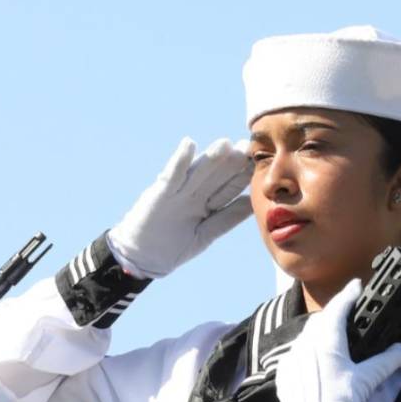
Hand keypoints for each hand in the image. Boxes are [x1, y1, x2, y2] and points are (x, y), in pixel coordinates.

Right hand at [107, 138, 249, 277]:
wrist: (141, 258)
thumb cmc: (172, 247)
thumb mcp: (204, 235)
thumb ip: (226, 219)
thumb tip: (251, 204)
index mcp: (206, 204)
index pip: (228, 188)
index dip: (243, 177)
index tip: (260, 165)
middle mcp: (193, 194)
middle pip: (217, 176)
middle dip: (232, 163)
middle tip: (248, 147)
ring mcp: (177, 192)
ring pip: (198, 172)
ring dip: (212, 157)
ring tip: (226, 143)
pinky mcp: (159, 193)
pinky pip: (171, 175)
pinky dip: (180, 160)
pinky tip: (189, 145)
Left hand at [273, 279, 400, 401]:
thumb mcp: (366, 381)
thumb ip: (385, 362)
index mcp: (326, 343)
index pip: (338, 310)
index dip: (348, 295)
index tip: (356, 286)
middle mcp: (305, 347)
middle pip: (320, 322)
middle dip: (334, 315)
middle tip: (348, 314)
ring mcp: (291, 361)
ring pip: (306, 338)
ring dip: (320, 334)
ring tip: (334, 340)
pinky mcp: (284, 376)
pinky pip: (295, 355)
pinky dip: (307, 352)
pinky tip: (317, 363)